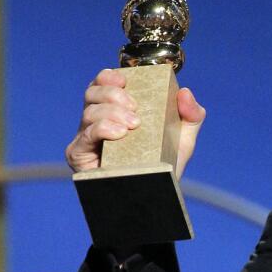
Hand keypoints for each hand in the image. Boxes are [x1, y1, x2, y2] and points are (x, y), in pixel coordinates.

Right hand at [65, 68, 204, 174]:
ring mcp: (86, 138)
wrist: (158, 194)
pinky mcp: (80, 156)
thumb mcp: (184, 138)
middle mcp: (97, 121)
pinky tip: (118, 134)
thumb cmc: (165, 164)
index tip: (125, 80)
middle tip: (135, 109)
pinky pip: (85, 136)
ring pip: (89, 113)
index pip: (102, 84)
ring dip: (111, 113)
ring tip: (133, 126)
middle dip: (113, 95)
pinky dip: (101, 129)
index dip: (108, 77)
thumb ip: (191, 115)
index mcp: (115, 110)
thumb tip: (185, 93)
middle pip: (92, 94)